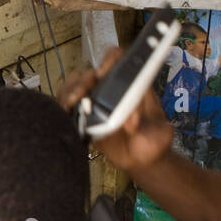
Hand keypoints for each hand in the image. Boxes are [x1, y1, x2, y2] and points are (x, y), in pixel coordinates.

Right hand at [60, 48, 174, 174]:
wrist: (143, 160)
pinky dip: (62, 107)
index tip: (102, 75)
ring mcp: (95, 103)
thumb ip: (148, 126)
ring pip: (73, 87)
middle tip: (82, 95)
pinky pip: (66, 106)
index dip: (107, 61)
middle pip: (89, 73)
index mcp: (130, 84)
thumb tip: (130, 120)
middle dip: (82, 81)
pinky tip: (66, 114)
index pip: (117, 59)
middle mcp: (110, 90)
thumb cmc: (153, 141)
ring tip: (72, 105)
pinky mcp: (83, 119)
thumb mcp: (159, 133)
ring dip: (68, 92)